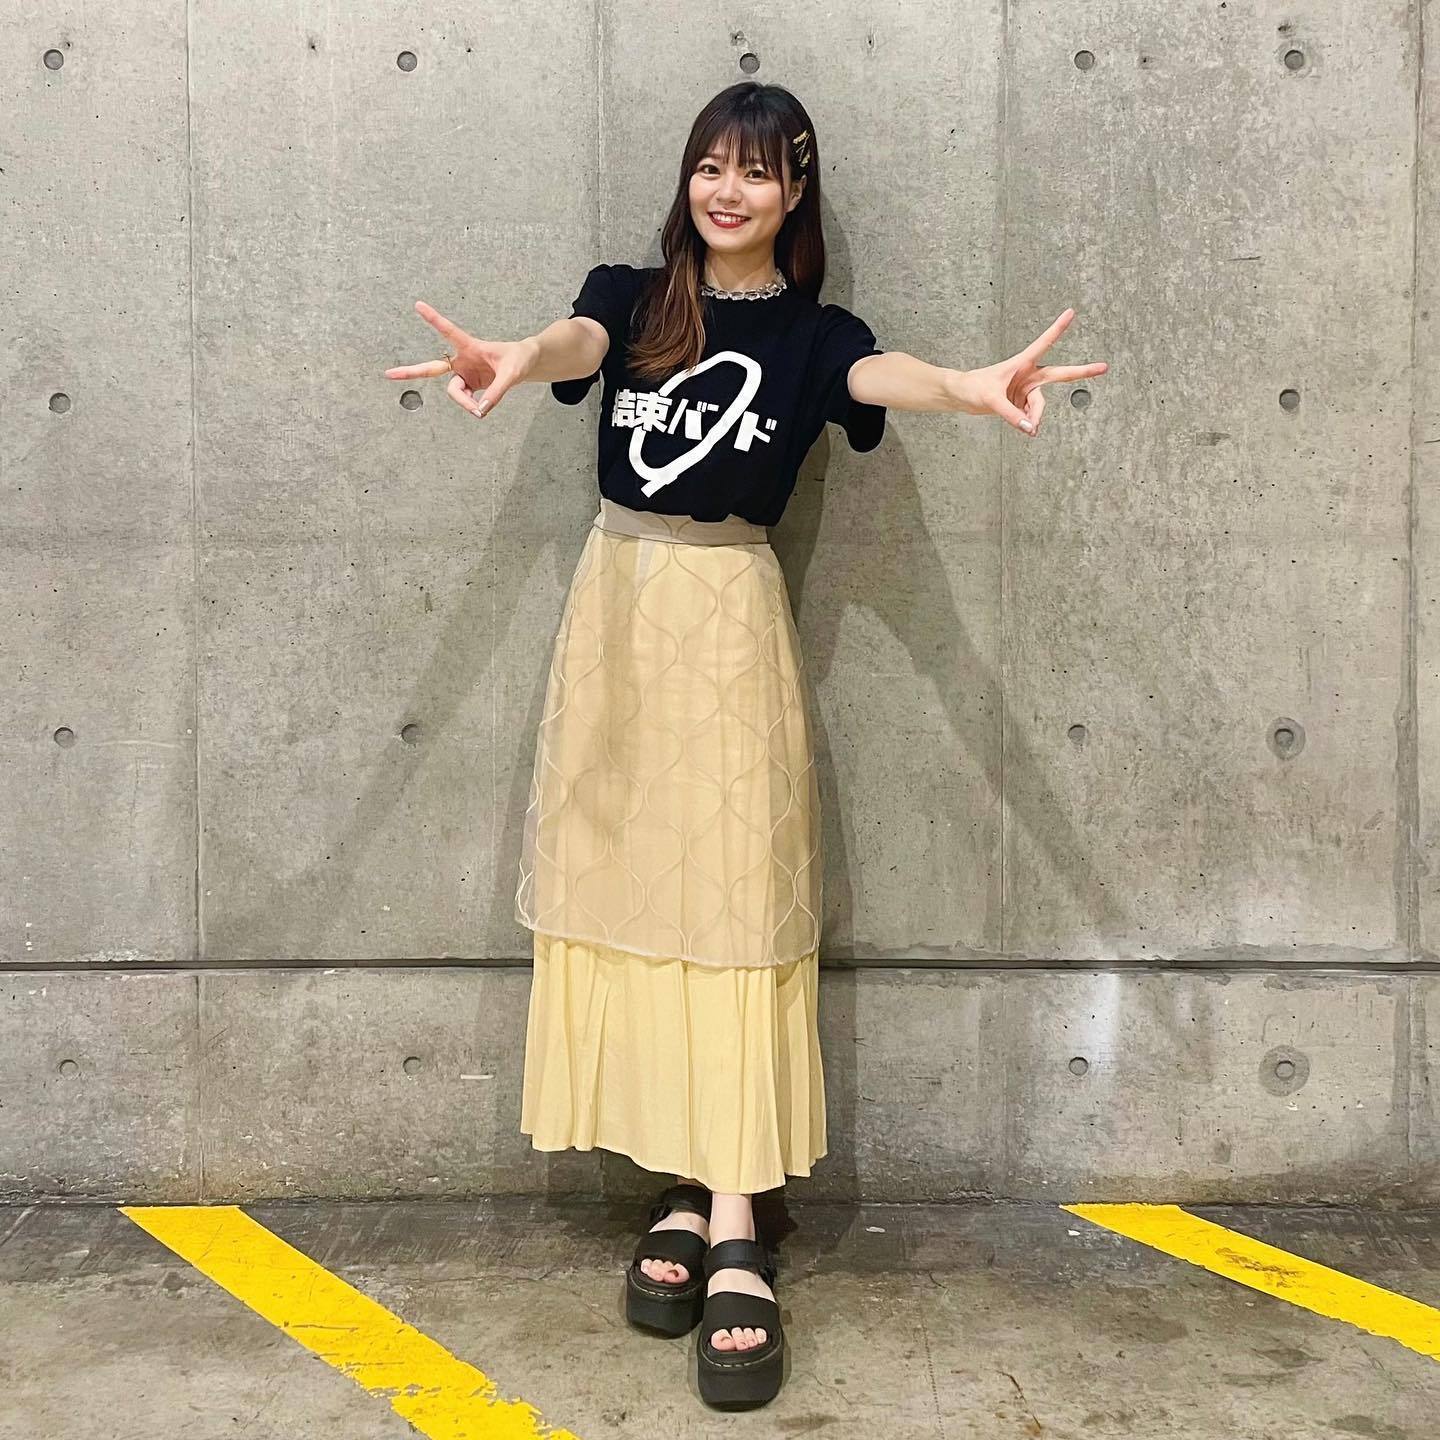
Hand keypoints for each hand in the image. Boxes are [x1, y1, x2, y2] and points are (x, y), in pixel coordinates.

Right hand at [383, 301, 535, 417]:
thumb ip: (497, 392)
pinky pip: (465, 399)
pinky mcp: (470, 386)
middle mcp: (462, 361)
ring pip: (454, 392)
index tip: (418, 305)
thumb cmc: (518, 360)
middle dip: (411, 371)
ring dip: (464, 402)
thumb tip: (481, 410)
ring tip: (479, 410)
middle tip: (388, 373)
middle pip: (432, 368)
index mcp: (470, 346)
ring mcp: (465, 374)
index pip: (449, 332)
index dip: (434, 319)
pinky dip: (471, 406)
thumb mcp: (512, 374)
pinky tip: (480, 409)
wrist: (525, 365)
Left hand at [954, 308, 1107, 436]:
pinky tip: (1023, 427)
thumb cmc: (973, 388)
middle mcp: (1028, 375)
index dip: (1057, 329)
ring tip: (1027, 428)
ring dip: (1035, 417)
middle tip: (1104, 367)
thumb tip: (1030, 428)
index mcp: (1021, 364)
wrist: (961, 397)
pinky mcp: (1022, 403)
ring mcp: (1026, 390)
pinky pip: (1031, 416)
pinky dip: (1028, 423)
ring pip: (1040, 406)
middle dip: (1081, 372)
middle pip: (1059, 375)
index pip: (1043, 343)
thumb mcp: (991, 401)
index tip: (1070, 312)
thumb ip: (1012, 415)